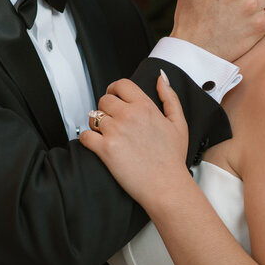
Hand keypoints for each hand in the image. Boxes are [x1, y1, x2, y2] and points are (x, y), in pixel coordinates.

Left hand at [80, 72, 189, 211]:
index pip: (121, 85)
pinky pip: (85, 136)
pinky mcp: (105, 149)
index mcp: (145, 106)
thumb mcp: (179, 123)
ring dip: (97, 125)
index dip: (114, 90)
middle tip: (113, 122)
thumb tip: (161, 78)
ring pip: (93, 117)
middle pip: (104, 100)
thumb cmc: (172, 159)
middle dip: (106, 110)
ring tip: (108, 136)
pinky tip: (98, 146)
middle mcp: (129, 115)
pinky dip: (88, 140)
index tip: (114, 98)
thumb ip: (170, 97)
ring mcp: (115, 131)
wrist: (167, 186)